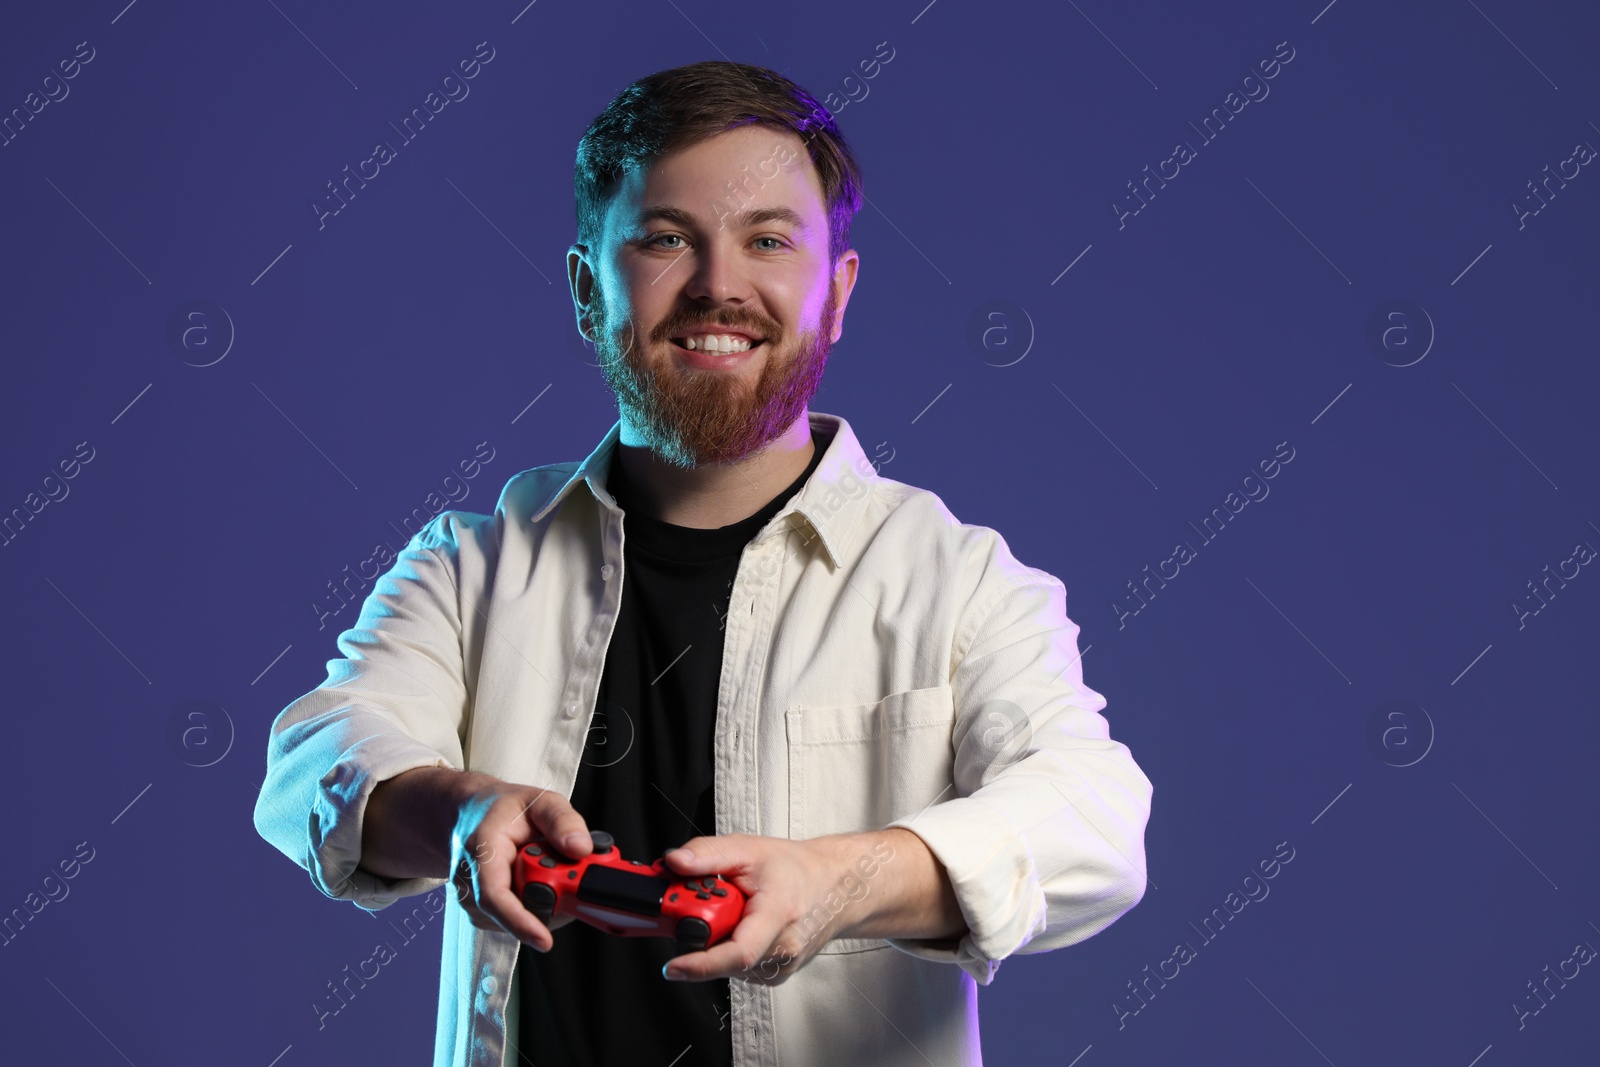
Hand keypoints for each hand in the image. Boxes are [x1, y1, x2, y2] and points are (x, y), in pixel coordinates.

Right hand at [448, 777, 591, 951]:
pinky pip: (517, 919)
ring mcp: (472, 901)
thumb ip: (562, 820)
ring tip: (551, 869)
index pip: (495, 897)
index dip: (520, 922)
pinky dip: (537, 906)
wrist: (469, 816)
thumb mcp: (539, 801)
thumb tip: (581, 848)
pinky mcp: (481, 912)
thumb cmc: (504, 810)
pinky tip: (539, 882)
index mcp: (482, 850)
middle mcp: (470, 882)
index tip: (545, 940)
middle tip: (575, 877)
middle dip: (554, 902)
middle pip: (517, 911)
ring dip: (547, 902)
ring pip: (520, 918)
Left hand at [657, 832, 892, 985]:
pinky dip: (730, 949)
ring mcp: (782, 965)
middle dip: (702, 935)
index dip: (701, 964)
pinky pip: (739, 969)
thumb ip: (707, 854)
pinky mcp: (777, 974)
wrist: (835, 886)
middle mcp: (784, 947)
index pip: (738, 952)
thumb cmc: (797, 869)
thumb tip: (673, 863)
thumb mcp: (749, 848)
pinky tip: (744, 927)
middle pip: (725, 957)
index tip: (673, 966)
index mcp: (779, 914)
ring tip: (734, 911)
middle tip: (701, 907)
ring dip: (718, 941)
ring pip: (729, 965)